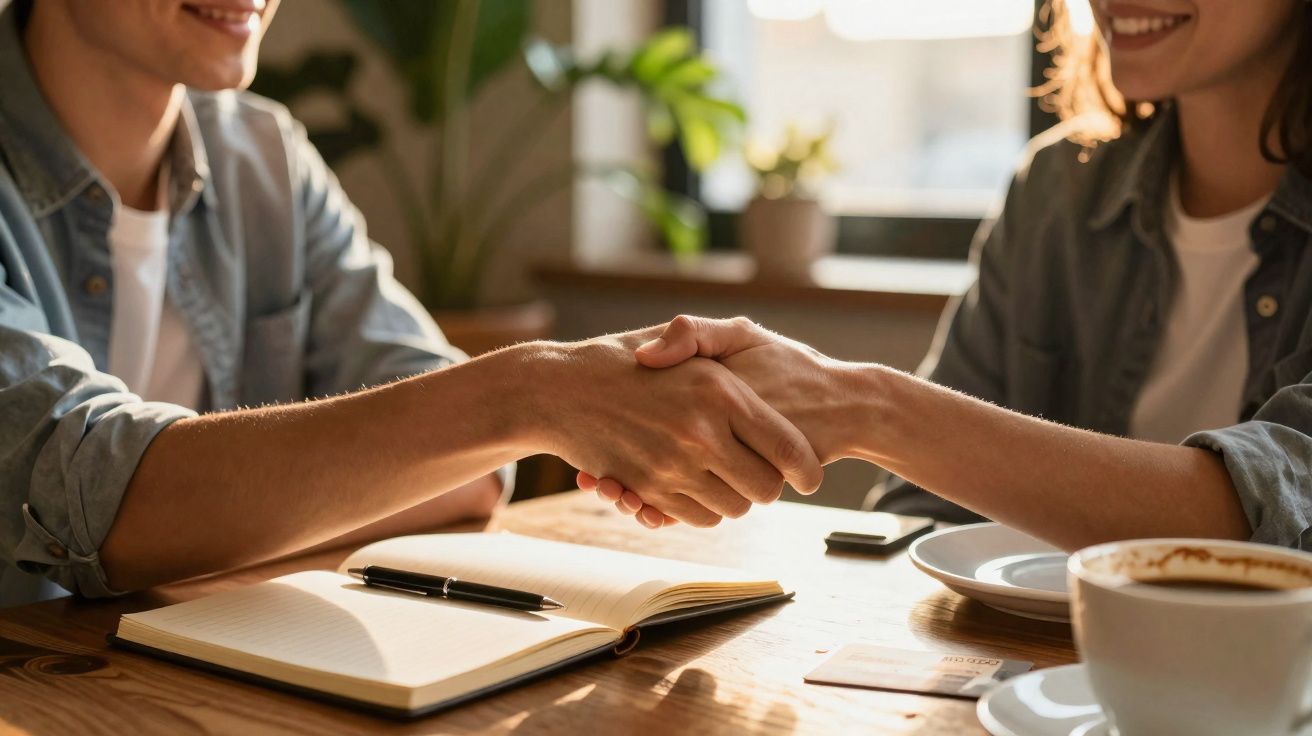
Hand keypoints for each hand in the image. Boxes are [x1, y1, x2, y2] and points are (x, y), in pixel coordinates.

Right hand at [532, 325, 823, 526]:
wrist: (559, 390)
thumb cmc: (625, 359)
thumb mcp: (683, 341)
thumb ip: (736, 365)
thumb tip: (774, 407)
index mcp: (720, 391)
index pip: (788, 448)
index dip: (807, 469)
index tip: (811, 475)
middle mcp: (700, 431)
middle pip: (765, 489)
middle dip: (768, 486)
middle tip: (761, 471)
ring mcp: (673, 464)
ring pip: (732, 508)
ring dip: (734, 497)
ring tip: (724, 473)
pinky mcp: (648, 489)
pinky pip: (697, 516)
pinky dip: (702, 507)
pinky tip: (695, 482)